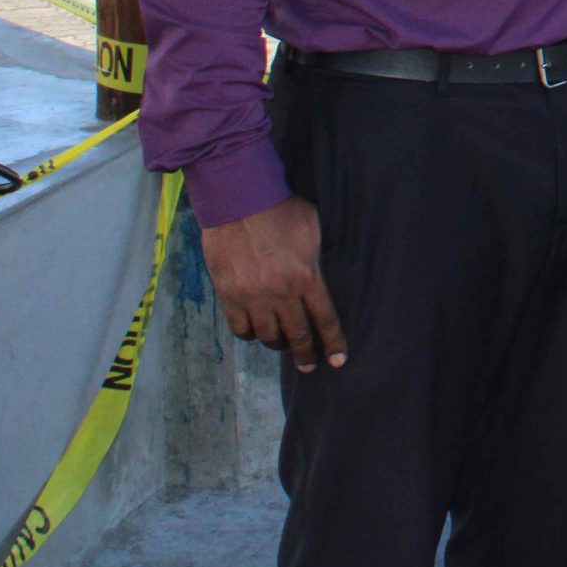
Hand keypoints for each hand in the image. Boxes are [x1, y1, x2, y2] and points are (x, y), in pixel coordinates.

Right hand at [203, 195, 346, 372]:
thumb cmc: (281, 209)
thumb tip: (319, 274)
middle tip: (309, 366)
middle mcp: (281, 294)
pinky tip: (256, 330)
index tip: (338, 362)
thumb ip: (317, 258)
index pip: (325, 320)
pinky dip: (250, 333)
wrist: (238, 201)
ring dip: (277, 342)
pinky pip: (241, 329)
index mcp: (307, 277)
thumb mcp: (313, 230)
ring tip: (282, 341)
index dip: (333, 344)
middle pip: (297, 336)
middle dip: (305, 355)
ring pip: (268, 336)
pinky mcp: (228, 296)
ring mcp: (252, 298)